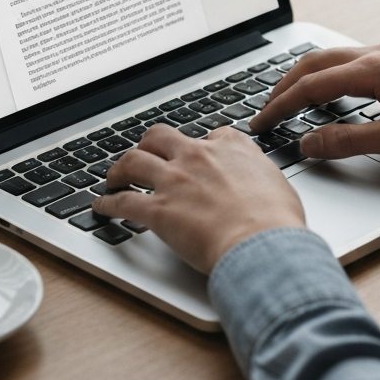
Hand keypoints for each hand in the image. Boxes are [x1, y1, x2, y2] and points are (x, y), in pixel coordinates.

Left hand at [97, 123, 304, 273]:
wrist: (263, 243)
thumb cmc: (276, 220)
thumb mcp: (278, 183)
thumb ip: (260, 176)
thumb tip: (260, 185)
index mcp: (230, 147)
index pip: (210, 136)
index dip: (200, 146)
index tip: (197, 155)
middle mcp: (198, 156)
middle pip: (160, 137)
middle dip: (149, 145)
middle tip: (144, 155)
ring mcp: (175, 181)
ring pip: (133, 161)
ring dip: (119, 169)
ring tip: (113, 177)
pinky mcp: (159, 210)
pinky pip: (123, 202)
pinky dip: (108, 203)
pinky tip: (101, 207)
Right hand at [251, 45, 379, 159]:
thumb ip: (348, 141)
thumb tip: (308, 142)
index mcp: (371, 70)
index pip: (309, 87)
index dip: (279, 106)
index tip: (261, 123)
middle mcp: (376, 54)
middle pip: (314, 64)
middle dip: (283, 86)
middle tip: (265, 109)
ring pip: (332, 58)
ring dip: (305, 76)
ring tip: (288, 97)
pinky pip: (350, 60)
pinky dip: (328, 73)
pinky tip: (331, 89)